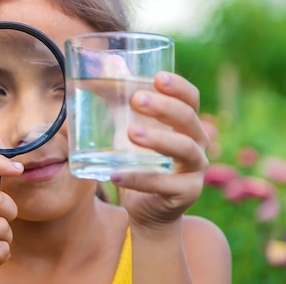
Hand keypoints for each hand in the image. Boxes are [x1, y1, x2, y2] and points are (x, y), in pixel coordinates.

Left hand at [110, 72, 209, 230]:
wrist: (148, 209)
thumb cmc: (138, 162)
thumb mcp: (129, 133)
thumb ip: (117, 109)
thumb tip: (88, 82)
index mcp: (186, 124)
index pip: (190, 99)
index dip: (178, 87)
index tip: (157, 77)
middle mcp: (197, 144)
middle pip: (188, 119)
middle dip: (164, 107)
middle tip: (137, 100)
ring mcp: (195, 170)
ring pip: (184, 149)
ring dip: (158, 138)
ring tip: (131, 132)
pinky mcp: (186, 193)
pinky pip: (163, 184)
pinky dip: (138, 179)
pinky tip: (115, 175)